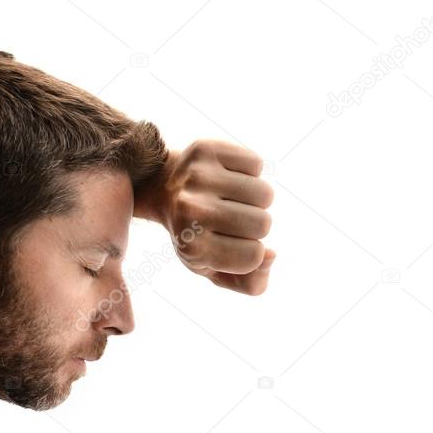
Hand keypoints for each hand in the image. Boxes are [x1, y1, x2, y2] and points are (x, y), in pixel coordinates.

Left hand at [136, 139, 275, 295]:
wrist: (162, 188)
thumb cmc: (196, 234)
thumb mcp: (215, 269)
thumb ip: (249, 283)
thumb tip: (270, 255)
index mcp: (193, 247)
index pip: (255, 256)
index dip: (252, 252)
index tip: (231, 243)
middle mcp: (191, 212)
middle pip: (263, 224)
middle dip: (257, 225)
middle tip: (232, 219)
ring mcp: (198, 179)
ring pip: (264, 194)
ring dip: (256, 198)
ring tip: (232, 198)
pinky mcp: (206, 150)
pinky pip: (256, 164)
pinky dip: (249, 172)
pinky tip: (227, 177)